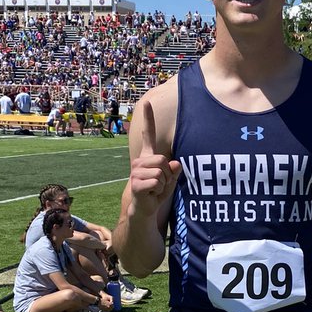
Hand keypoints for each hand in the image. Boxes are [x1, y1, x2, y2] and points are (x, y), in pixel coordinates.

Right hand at [130, 101, 180, 215]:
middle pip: (163, 159)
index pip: (148, 135)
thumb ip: (174, 170)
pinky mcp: (136, 183)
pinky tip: (151, 193)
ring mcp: (136, 171)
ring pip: (161, 172)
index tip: (147, 103)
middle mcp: (139, 161)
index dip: (148, 119)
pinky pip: (157, 182)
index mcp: (147, 156)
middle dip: (167, 174)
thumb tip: (175, 164)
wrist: (145, 208)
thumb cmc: (157, 191)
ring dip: (163, 183)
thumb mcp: (170, 179)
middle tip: (160, 183)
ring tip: (155, 188)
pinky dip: (159, 190)